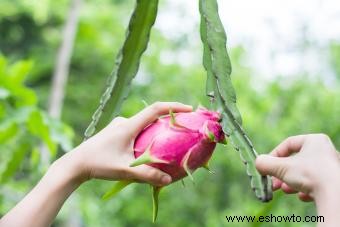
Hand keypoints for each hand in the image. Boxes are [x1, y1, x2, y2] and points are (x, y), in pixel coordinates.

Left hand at [70, 102, 192, 186]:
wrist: (76, 163)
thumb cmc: (99, 164)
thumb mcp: (124, 170)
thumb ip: (147, 175)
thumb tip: (168, 179)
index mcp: (128, 126)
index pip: (155, 109)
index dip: (173, 106)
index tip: (189, 109)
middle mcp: (124, 122)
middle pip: (151, 115)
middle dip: (168, 118)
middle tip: (182, 126)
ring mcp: (118, 126)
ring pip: (143, 123)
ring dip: (156, 128)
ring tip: (167, 139)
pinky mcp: (115, 132)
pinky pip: (135, 129)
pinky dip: (146, 134)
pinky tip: (147, 148)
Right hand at [255, 134, 339, 200]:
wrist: (335, 194)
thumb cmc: (310, 174)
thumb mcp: (282, 167)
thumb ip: (266, 163)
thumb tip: (257, 163)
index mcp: (314, 141)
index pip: (288, 144)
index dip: (274, 155)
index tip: (267, 165)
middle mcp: (325, 151)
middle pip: (296, 161)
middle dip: (281, 173)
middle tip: (273, 182)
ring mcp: (331, 167)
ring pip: (304, 173)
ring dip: (291, 182)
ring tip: (285, 190)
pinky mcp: (334, 181)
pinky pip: (316, 183)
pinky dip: (306, 189)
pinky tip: (302, 196)